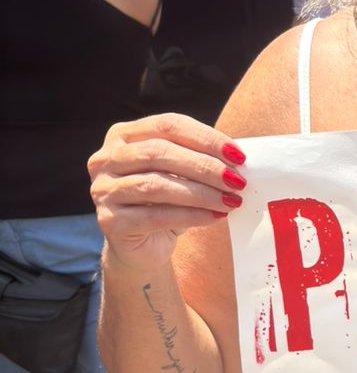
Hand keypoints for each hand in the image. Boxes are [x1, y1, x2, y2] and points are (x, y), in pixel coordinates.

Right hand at [89, 113, 247, 266]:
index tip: (238, 155)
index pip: (168, 125)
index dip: (206, 138)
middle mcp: (105, 158)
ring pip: (157, 185)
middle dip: (205, 167)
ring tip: (231, 201)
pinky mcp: (109, 220)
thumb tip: (237, 160)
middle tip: (237, 181)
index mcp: (123, 135)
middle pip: (160, 153)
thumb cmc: (165, 203)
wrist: (142, 247)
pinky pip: (155, 215)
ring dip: (201, 193)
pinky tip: (214, 217)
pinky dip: (190, 215)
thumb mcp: (180, 173)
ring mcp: (103, 189)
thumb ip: (198, 158)